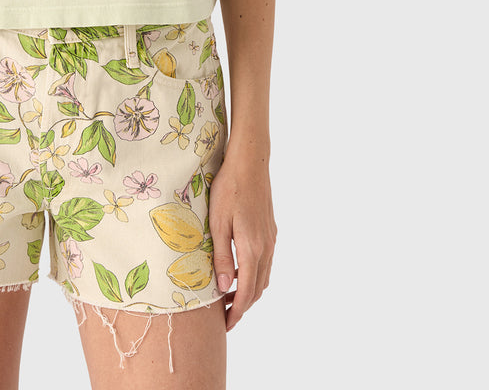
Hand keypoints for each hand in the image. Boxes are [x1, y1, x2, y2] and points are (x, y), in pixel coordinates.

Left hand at [208, 148, 276, 331]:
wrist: (250, 163)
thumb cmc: (229, 189)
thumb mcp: (217, 223)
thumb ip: (221, 256)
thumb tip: (224, 288)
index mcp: (252, 249)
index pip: (247, 292)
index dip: (237, 312)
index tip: (226, 324)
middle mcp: (266, 247)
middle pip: (258, 288)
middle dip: (243, 305)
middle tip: (224, 315)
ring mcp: (271, 239)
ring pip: (264, 276)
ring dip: (249, 290)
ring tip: (229, 295)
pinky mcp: (270, 230)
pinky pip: (265, 262)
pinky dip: (254, 274)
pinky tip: (238, 269)